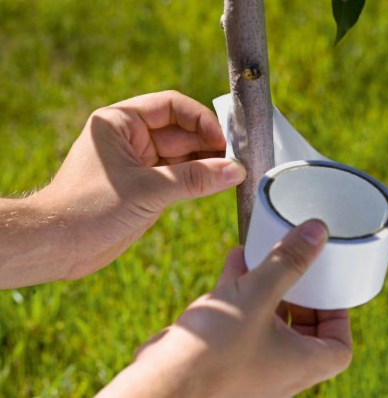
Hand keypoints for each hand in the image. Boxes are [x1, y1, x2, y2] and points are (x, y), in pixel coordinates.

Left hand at [32, 91, 245, 279]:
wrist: (57, 246)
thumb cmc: (88, 209)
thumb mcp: (146, 190)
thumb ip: (193, 179)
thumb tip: (234, 170)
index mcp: (121, 122)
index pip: (171, 107)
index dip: (200, 120)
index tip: (224, 140)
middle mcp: (131, 138)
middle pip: (180, 132)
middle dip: (208, 144)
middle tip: (236, 159)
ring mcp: (139, 164)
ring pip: (182, 156)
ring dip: (206, 163)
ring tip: (233, 172)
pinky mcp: (145, 187)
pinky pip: (178, 177)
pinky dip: (197, 181)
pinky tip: (217, 183)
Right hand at [97, 220, 351, 397]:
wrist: (159, 388)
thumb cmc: (213, 352)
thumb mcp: (256, 297)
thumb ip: (287, 263)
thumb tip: (317, 231)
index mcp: (299, 364)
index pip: (339, 345)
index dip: (338, 315)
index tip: (326, 289)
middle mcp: (278, 370)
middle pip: (303, 331)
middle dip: (298, 296)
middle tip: (294, 271)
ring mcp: (249, 366)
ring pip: (268, 323)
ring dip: (266, 290)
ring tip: (262, 258)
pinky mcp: (223, 358)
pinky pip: (240, 323)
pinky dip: (240, 294)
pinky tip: (233, 265)